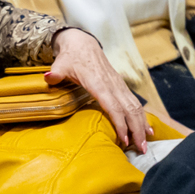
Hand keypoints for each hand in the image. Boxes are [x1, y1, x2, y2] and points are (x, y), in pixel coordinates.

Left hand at [45, 28, 150, 152]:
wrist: (83, 43)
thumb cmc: (71, 57)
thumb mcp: (60, 64)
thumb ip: (55, 74)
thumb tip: (48, 78)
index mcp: (98, 82)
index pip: (113, 105)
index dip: (120, 123)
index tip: (124, 139)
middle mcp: (112, 85)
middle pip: (129, 110)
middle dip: (136, 130)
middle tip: (140, 150)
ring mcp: (118, 85)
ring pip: (135, 107)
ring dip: (142, 126)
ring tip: (145, 144)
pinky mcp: (121, 86)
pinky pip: (134, 103)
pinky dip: (141, 117)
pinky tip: (146, 129)